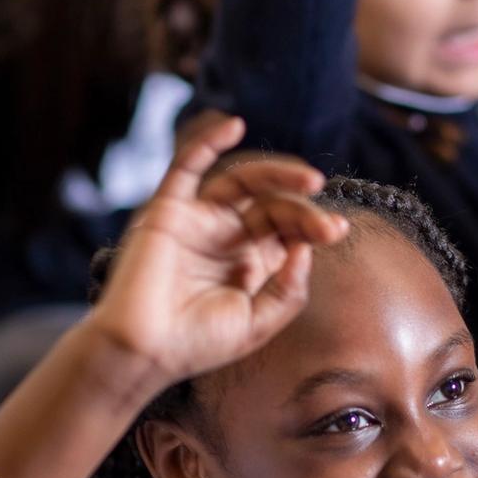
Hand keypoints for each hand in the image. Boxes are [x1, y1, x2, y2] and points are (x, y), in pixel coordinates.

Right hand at [92, 114, 349, 391]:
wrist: (142, 351)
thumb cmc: (195, 344)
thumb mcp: (258, 323)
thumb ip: (288, 289)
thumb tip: (305, 248)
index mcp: (247, 263)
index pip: (286, 230)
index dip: (312, 225)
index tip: (335, 230)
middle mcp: (224, 237)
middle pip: (271, 204)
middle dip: (301, 209)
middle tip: (325, 223)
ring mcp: (197, 220)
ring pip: (241, 182)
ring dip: (277, 173)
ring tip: (310, 181)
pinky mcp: (167, 210)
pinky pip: (186, 166)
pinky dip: (207, 141)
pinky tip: (235, 125)